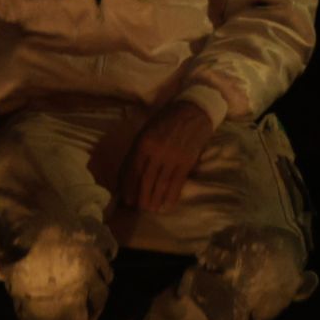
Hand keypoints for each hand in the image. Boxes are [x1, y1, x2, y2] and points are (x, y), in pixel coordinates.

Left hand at [119, 100, 215, 215]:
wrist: (193, 111)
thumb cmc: (166, 121)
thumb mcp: (146, 131)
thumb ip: (137, 152)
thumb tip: (126, 175)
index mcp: (143, 143)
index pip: (133, 171)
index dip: (129, 188)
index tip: (127, 200)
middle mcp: (157, 151)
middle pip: (145, 180)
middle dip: (141, 197)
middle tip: (138, 207)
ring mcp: (173, 157)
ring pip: (161, 184)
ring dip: (155, 199)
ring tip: (151, 209)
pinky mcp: (187, 162)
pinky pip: (177, 183)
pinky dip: (171, 196)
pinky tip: (167, 205)